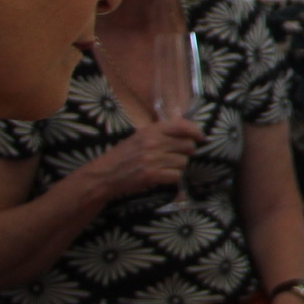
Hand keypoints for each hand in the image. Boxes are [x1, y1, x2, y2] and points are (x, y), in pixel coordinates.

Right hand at [88, 118, 203, 198]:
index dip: (195, 131)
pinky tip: (162, 177)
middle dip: (186, 152)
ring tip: (164, 167)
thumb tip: (190, 132)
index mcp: (150, 130)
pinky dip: (172, 178)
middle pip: (188, 146)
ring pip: (183, 162)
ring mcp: (152, 159)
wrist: (103, 175)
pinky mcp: (152, 174)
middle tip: (175, 156)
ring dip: (178, 167)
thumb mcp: (140, 136)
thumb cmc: (123, 156)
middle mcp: (153, 142)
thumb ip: (162, 132)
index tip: (200, 137)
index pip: (182, 125)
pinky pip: (176, 176)